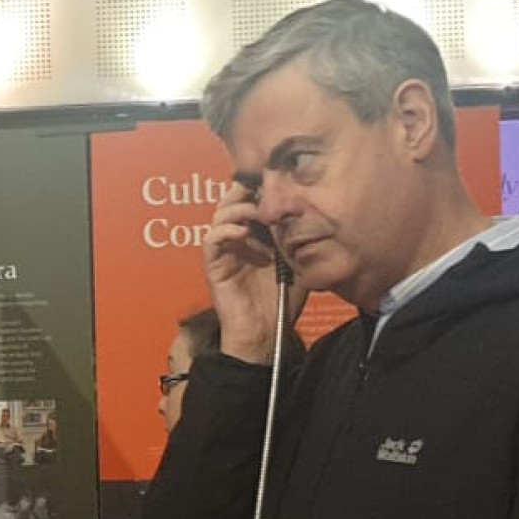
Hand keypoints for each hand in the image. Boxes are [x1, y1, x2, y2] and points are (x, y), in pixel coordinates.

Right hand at [199, 191, 295, 363]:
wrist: (266, 333)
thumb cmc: (281, 302)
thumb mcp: (297, 263)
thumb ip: (298, 239)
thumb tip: (307, 211)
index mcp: (254, 237)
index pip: (249, 202)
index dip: (258, 189)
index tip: (275, 184)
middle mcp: (236, 240)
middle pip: (230, 201)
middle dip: (246, 192)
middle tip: (264, 193)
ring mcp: (224, 252)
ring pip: (219, 215)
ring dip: (239, 210)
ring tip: (257, 215)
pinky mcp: (214, 266)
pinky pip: (211, 238)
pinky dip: (226, 230)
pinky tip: (244, 234)